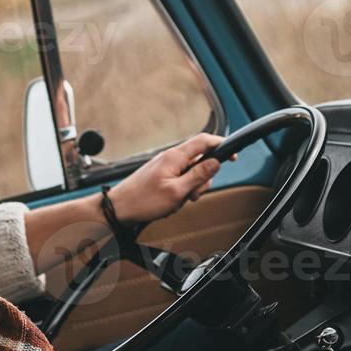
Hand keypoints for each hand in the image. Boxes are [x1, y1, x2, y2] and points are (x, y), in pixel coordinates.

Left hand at [107, 132, 234, 224]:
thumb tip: (216, 162)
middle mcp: (170, 157)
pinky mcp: (160, 175)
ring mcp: (164, 166)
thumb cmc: (142, 202)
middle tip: (193, 195)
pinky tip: (171, 202)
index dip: (221, 145)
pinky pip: (180, 179)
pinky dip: (181, 190)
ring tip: (178, 201)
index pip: (204, 141)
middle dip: (203, 179)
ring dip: (191, 188)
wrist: (117, 209)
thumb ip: (199, 175)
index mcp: (175, 157)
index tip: (233, 155)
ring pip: (190, 172)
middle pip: (200, 160)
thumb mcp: (177, 191)